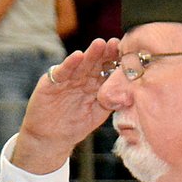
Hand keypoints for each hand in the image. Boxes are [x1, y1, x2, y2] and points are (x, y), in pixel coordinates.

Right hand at [12, 37, 119, 172]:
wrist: (51, 138)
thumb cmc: (76, 126)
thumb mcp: (97, 114)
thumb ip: (110, 102)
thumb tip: (131, 92)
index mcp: (95, 85)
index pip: (107, 70)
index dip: (116, 62)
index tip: (128, 54)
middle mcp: (82, 79)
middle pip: (95, 64)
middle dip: (105, 53)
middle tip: (115, 43)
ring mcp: (67, 79)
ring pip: (80, 64)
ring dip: (90, 54)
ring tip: (99, 44)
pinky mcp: (51, 82)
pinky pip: (61, 72)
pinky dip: (69, 64)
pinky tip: (77, 56)